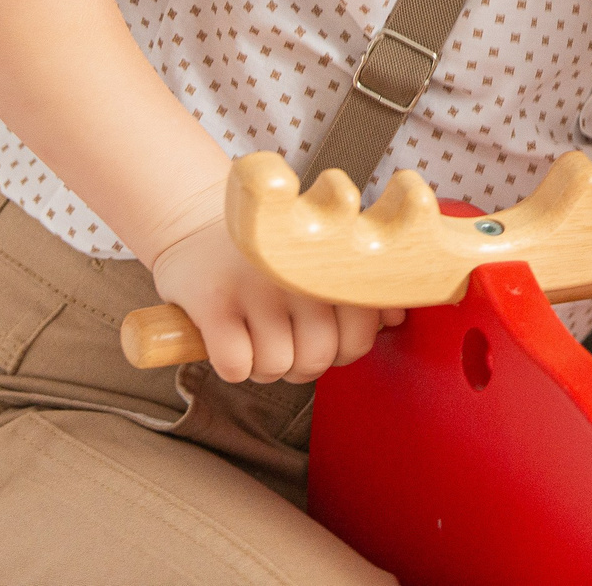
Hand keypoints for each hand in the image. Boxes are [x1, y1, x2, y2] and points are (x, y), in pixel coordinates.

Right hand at [149, 216, 401, 383]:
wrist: (195, 225)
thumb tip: (396, 317)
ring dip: (264, 367)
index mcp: (331, 260)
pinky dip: (232, 365)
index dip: (343, 349)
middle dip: (301, 364)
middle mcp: (297, 271)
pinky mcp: (213, 302)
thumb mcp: (319, 260)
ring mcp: (254, 285)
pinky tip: (228, 340)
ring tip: (256, 337)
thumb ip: (360, 288)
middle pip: (317, 357)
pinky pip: (236, 366)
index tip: (325, 335)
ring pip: (276, 366)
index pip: (360, 334)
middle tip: (286, 341)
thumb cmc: (271, 256)